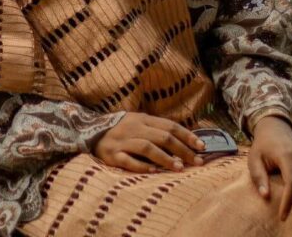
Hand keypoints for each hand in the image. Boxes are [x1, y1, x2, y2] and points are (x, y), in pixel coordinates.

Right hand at [91, 112, 205, 172]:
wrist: (90, 132)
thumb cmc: (120, 130)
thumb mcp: (138, 124)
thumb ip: (156, 130)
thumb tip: (182, 141)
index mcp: (142, 119)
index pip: (169, 126)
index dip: (187, 136)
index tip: (202, 147)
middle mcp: (134, 128)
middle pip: (162, 137)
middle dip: (182, 149)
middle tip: (196, 162)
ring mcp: (122, 141)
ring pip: (147, 148)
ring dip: (165, 158)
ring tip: (179, 168)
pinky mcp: (112, 155)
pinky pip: (128, 161)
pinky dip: (142, 166)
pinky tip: (154, 172)